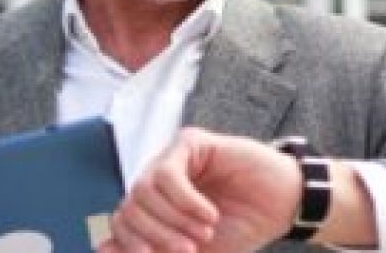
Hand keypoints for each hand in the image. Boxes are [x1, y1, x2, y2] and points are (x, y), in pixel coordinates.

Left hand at [98, 127, 301, 252]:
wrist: (282, 207)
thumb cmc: (241, 228)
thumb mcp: (195, 251)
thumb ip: (154, 252)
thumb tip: (102, 249)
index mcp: (155, 206)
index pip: (121, 222)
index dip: (132, 245)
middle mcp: (158, 181)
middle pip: (129, 207)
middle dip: (156, 235)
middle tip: (190, 249)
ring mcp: (172, 160)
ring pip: (143, 189)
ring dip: (173, 218)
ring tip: (204, 230)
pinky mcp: (190, 144)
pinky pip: (167, 173)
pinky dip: (185, 200)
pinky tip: (208, 213)